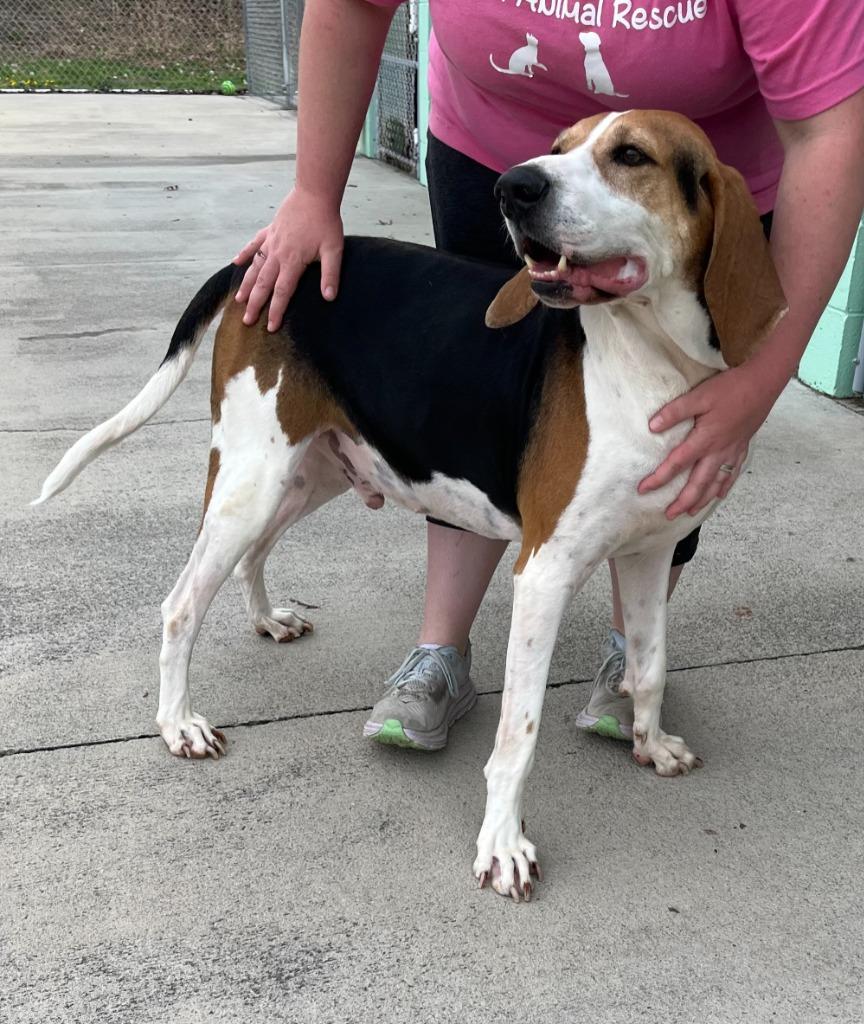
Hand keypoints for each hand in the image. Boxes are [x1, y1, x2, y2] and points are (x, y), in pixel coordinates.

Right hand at [233, 187, 343, 331]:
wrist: (314, 194)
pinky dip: (244, 254)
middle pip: (263, 284)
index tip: (270, 327)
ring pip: (255, 267)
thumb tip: (328, 297)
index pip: (282, 292)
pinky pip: (253, 245)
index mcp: (293, 261)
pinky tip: (235, 264)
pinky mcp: (269, 231)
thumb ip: (330, 274)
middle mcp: (277, 254)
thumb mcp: (334, 250)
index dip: (276, 311)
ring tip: (238, 300)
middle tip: (246, 321)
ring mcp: (271, 242)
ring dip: (246, 285)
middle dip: (255, 304)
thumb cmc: (326, 222)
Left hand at [638, 364, 779, 517]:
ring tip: (691, 512)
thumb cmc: (731, 388)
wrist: (764, 383)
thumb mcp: (699, 395)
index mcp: (705, 440)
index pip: (677, 464)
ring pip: (716, 483)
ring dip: (703, 499)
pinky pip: (732, 474)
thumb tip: (652, 427)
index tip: (643, 489)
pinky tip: (720, 495)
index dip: (658, 478)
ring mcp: (732, 451)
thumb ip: (675, 412)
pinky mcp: (742, 447)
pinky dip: (724, 487)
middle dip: (683, 501)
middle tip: (669, 515)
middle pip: (698, 484)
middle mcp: (719, 451)